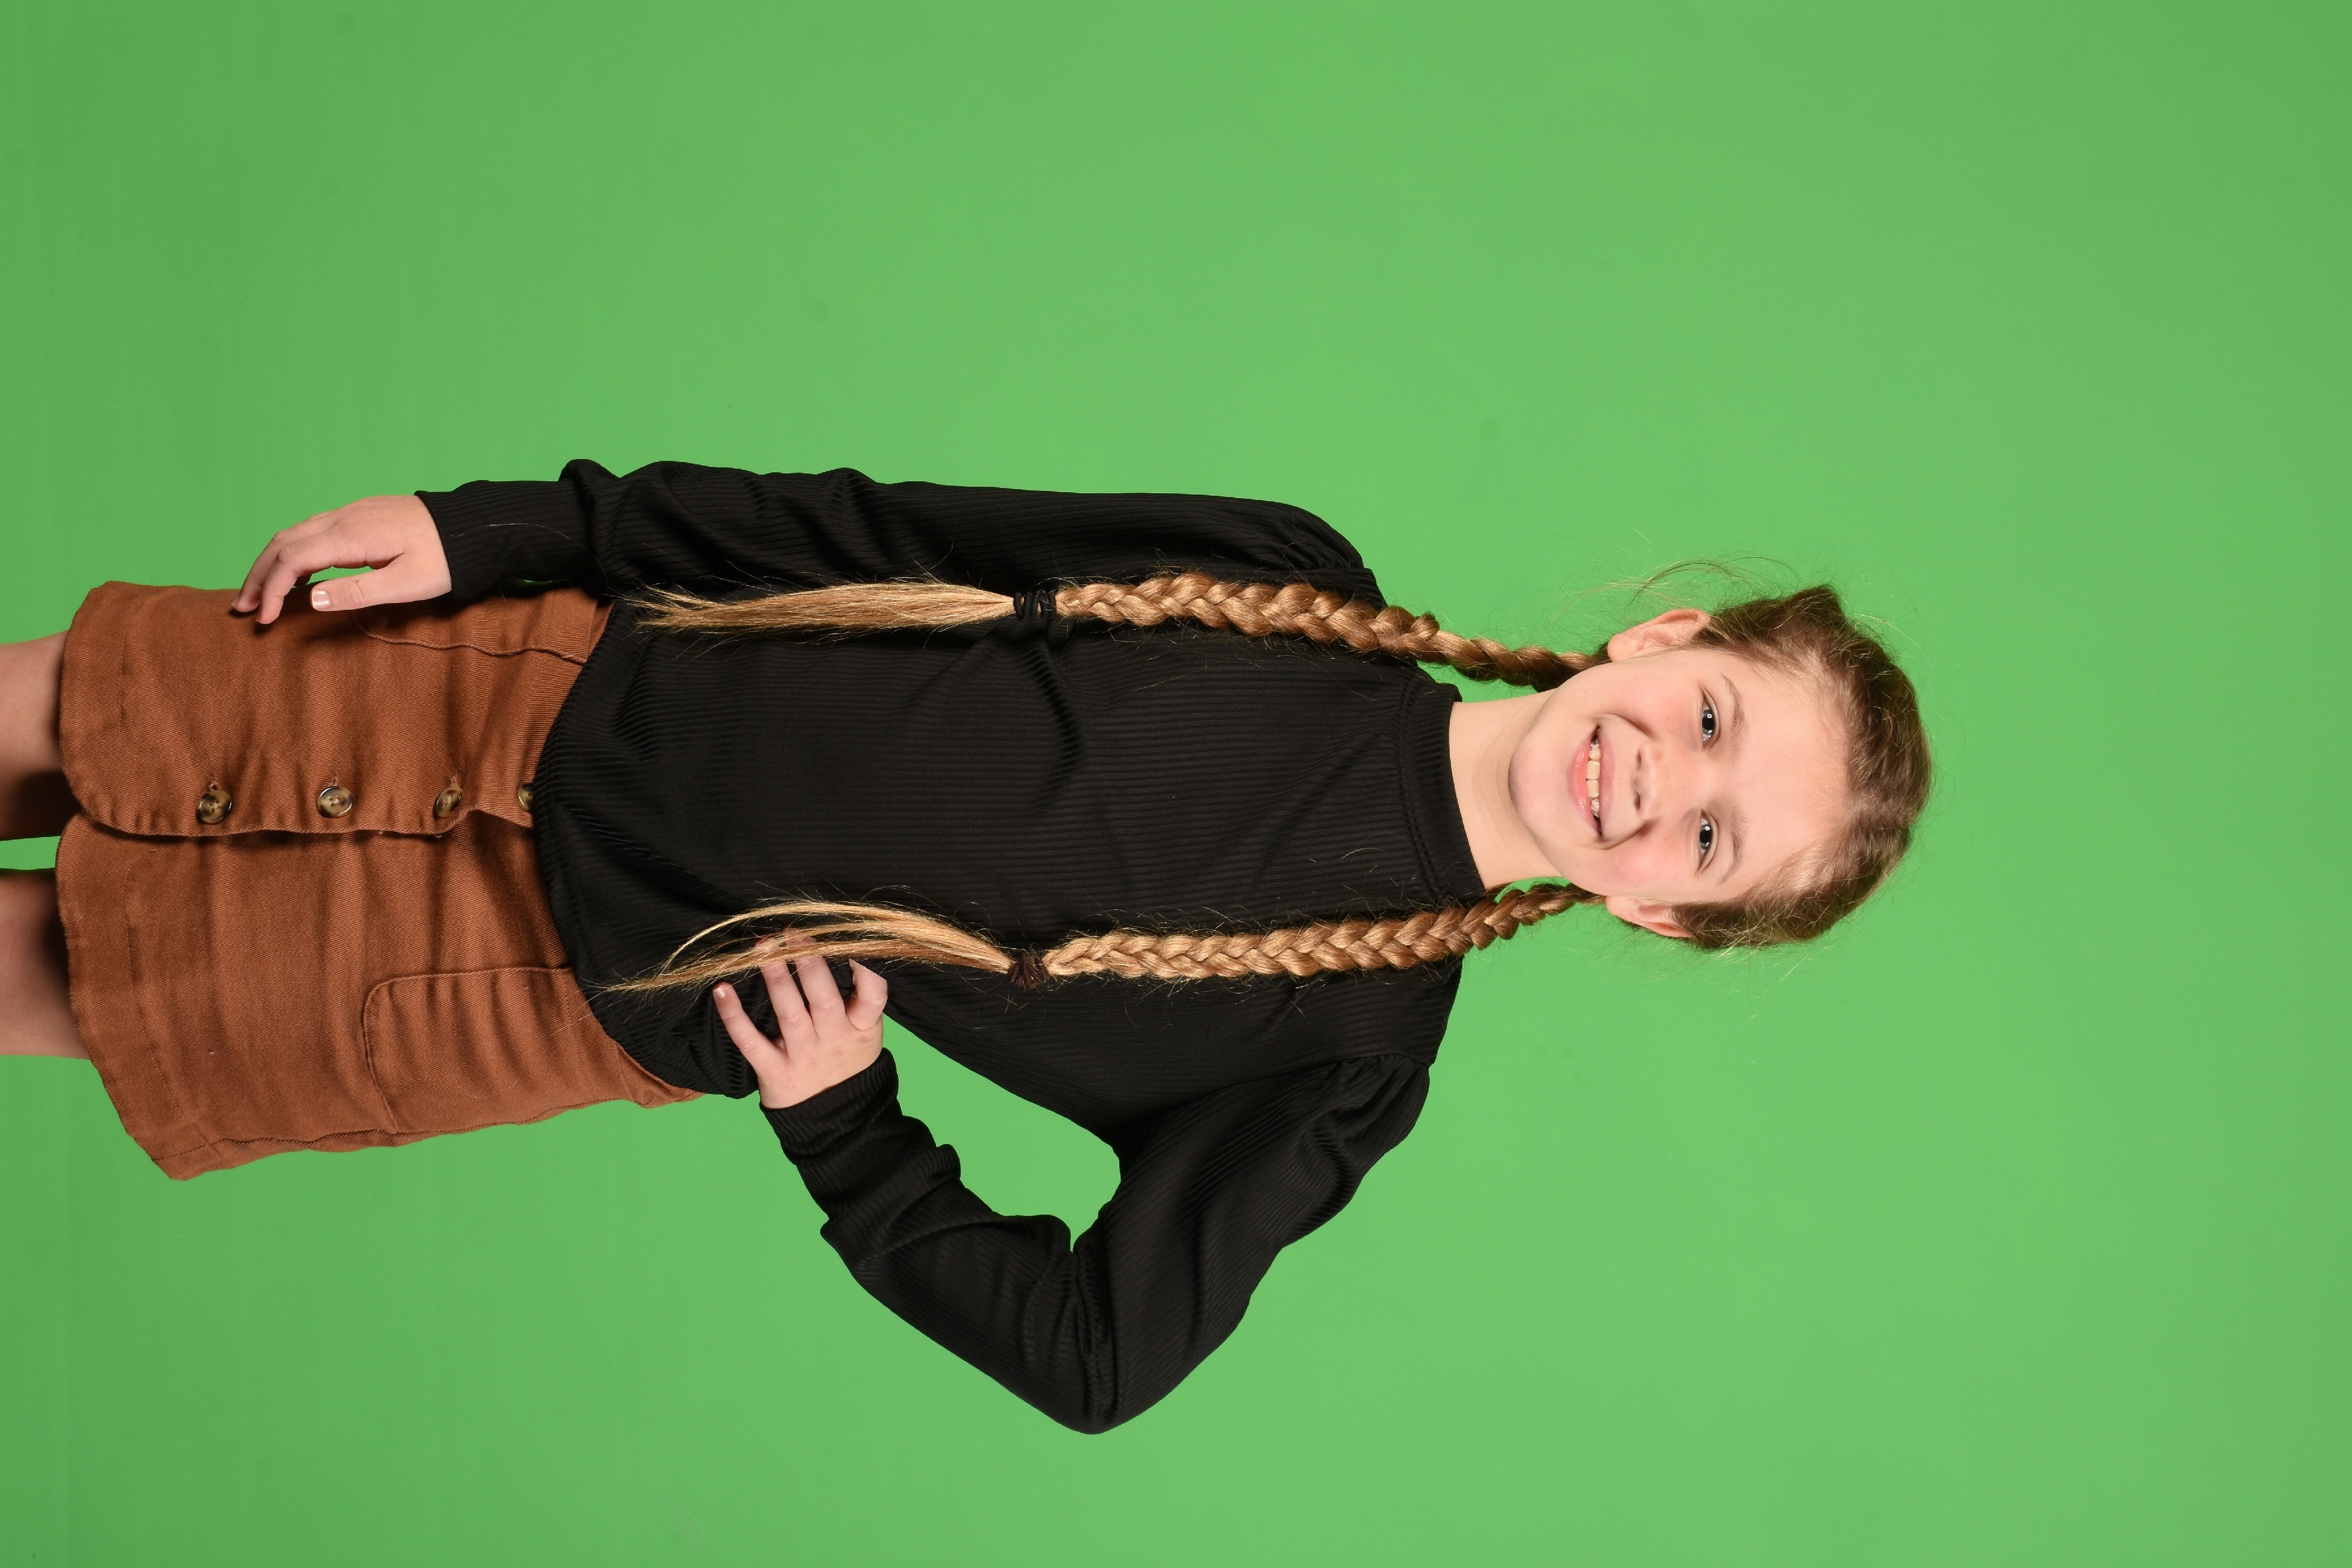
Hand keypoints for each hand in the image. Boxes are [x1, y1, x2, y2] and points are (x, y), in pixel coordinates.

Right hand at [232, 494, 452, 623]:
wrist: (474, 526)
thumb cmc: (446, 558)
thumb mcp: (408, 584)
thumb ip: (359, 591)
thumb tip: (312, 599)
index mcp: (352, 535)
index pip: (293, 560)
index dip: (274, 590)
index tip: (266, 620)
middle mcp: (344, 518)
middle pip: (283, 542)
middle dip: (259, 575)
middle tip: (244, 607)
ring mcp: (351, 512)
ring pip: (294, 533)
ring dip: (272, 562)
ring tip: (261, 593)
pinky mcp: (359, 514)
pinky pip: (312, 529)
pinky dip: (292, 551)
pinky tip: (295, 573)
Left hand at [714, 951, 888, 1108]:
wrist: (837, 1120)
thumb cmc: (847, 1063)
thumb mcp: (865, 1034)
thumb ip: (858, 1000)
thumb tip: (845, 947)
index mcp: (861, 1028)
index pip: (872, 996)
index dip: (863, 968)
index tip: (847, 940)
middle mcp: (833, 1039)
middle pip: (822, 997)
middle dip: (807, 960)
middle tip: (792, 933)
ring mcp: (803, 1056)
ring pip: (788, 1012)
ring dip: (774, 977)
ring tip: (762, 947)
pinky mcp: (774, 1071)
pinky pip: (750, 1041)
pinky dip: (733, 1016)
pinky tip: (721, 989)